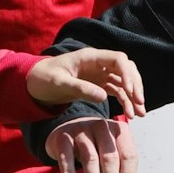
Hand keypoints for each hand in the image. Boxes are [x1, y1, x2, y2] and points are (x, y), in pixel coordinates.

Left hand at [27, 48, 145, 115]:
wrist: (33, 84)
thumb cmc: (43, 79)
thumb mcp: (59, 83)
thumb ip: (80, 88)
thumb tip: (103, 96)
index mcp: (90, 57)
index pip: (118, 59)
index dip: (127, 73)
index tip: (131, 91)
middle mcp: (99, 64)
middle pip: (126, 69)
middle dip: (136, 86)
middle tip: (140, 104)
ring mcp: (100, 74)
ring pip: (124, 82)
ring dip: (133, 97)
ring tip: (139, 114)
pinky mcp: (99, 85)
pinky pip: (117, 92)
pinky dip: (125, 101)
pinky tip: (130, 114)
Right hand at [46, 116, 135, 172]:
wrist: (68, 128)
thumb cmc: (96, 145)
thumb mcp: (112, 151)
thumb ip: (122, 167)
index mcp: (119, 130)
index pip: (128, 155)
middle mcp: (101, 127)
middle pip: (110, 157)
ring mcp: (81, 130)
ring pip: (90, 158)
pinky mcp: (63, 138)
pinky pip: (67, 158)